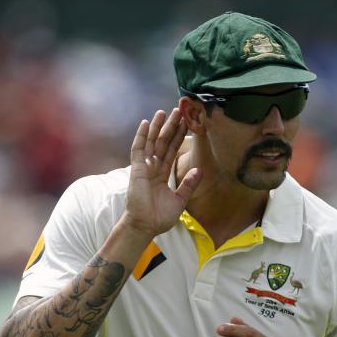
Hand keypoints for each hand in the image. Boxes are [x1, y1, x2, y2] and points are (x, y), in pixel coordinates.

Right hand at [122, 108, 201, 236]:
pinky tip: (145, 123)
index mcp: (163, 173)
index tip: (186, 123)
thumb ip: (188, 185)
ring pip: (151, 142)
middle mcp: (153, 167)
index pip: (172, 150)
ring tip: (163, 111)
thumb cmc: (160, 217)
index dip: (178, 137)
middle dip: (170, 126)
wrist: (146, 226)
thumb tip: (199, 171)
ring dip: (156, 126)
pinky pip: (138, 149)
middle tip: (178, 110)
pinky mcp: (137, 169)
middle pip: (163, 142)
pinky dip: (141, 136)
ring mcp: (144, 167)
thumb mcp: (180, 200)